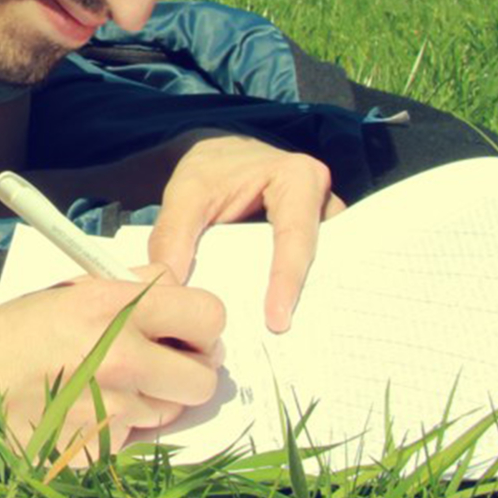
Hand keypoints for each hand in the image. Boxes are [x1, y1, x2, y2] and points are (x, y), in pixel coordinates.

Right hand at [0, 267, 225, 457]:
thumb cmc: (6, 336)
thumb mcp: (65, 290)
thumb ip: (126, 285)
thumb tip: (174, 284)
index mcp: (111, 306)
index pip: (209, 316)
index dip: (204, 326)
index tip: (189, 331)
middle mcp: (118, 357)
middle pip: (205, 377)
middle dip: (190, 372)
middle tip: (163, 365)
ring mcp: (109, 409)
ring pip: (171, 412)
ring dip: (152, 402)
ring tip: (105, 386)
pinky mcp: (96, 450)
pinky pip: (132, 441)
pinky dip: (117, 431)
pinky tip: (79, 413)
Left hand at [146, 132, 343, 332]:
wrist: (222, 156)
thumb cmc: (210, 169)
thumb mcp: (186, 192)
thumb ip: (173, 232)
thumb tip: (172, 284)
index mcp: (298, 179)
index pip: (297, 237)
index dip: (287, 280)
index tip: (276, 321)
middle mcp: (323, 201)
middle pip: (321, 257)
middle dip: (307, 297)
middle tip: (289, 340)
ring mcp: (325, 224)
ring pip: (324, 268)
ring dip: (307, 300)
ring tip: (288, 341)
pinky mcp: (317, 241)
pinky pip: (313, 271)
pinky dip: (296, 294)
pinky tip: (276, 325)